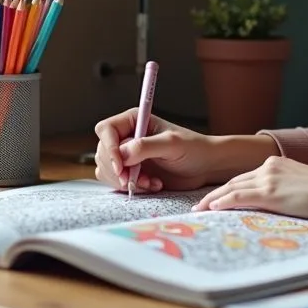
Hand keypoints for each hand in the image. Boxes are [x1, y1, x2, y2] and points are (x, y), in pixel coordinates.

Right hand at [93, 109, 214, 192]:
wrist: (204, 166)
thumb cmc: (193, 148)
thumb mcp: (172, 144)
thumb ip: (145, 146)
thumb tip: (121, 153)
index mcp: (134, 120)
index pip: (106, 130)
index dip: (109, 147)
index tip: (120, 165)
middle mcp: (126, 136)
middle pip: (103, 152)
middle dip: (118, 170)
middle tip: (136, 179)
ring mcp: (127, 155)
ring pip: (107, 169)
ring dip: (126, 180)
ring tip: (150, 182)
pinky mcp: (131, 172)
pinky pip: (116, 182)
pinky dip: (131, 187)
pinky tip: (152, 185)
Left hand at [192, 156, 307, 220]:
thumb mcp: (302, 185)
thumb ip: (285, 188)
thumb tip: (278, 202)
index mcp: (276, 163)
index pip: (245, 177)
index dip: (228, 188)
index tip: (215, 198)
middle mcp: (268, 166)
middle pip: (234, 181)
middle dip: (215, 193)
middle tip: (199, 205)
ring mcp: (268, 178)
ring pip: (231, 188)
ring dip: (212, 199)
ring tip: (199, 210)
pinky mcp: (270, 192)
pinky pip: (238, 197)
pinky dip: (222, 202)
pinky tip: (212, 209)